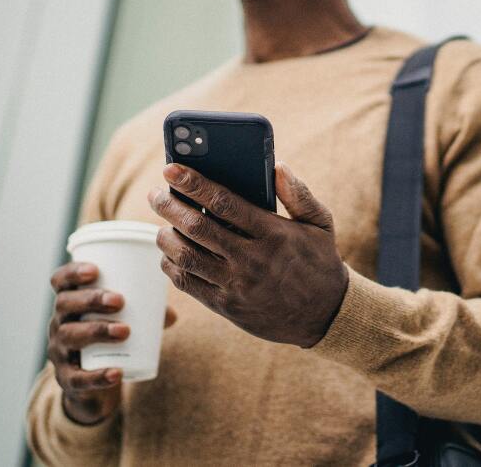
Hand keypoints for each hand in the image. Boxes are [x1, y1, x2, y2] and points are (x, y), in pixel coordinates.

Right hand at [46, 262, 177, 424]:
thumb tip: (170, 315)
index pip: (59, 281)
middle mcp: (58, 323)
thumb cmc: (108, 339)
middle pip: (64, 304)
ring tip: (125, 331)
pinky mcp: (66, 379)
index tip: (95, 270)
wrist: (93, 385)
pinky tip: (117, 372)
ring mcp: (59, 351)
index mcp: (70, 303)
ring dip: (97, 330)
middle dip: (91, 299)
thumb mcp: (123, 320)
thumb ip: (147, 313)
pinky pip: (77, 378)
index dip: (72, 272)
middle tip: (119, 301)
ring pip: (70, 336)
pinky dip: (97, 376)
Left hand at [148, 161, 348, 347]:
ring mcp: (237, 285)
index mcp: (273, 234)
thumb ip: (298, 194)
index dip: (193, 183)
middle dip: (169, 206)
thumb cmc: (320, 261)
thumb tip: (278, 166)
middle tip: (156, 194)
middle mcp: (252, 259)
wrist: (325, 315)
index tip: (171, 169)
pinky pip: (187, 283)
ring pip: (186, 257)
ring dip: (166, 237)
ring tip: (163, 224)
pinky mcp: (227, 306)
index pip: (224, 202)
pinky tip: (171, 253)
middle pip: (197, 228)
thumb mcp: (320, 224)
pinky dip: (171, 265)